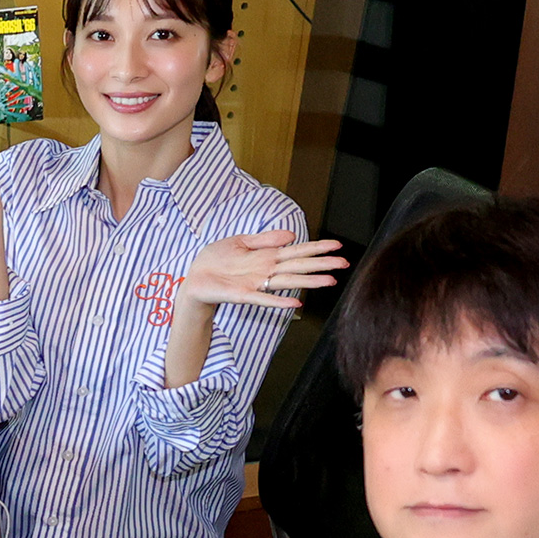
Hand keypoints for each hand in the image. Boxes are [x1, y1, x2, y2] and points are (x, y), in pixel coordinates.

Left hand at [176, 229, 347, 313]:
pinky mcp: (243, 295)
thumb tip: (289, 234)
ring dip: (310, 282)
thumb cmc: (215, 261)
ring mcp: (257, 284)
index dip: (317, 248)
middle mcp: (266, 270)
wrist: (194, 278)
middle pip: (299, 266)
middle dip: (322, 264)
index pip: (297, 250)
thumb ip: (264, 239)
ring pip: (288, 281)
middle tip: (344, 264)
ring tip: (330, 282)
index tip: (337, 246)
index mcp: (266, 256)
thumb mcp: (239, 242)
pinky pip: (264, 299)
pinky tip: (296, 303)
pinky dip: (280, 301)